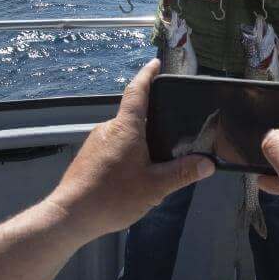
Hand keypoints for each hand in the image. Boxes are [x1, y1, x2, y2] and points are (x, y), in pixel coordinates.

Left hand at [47, 61, 210, 242]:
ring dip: (139, 143)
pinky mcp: (88, 157)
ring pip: (124, 135)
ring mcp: (95, 142)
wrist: (71, 216)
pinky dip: (127, 155)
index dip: (147, 75)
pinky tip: (134, 176)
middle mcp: (108, 129)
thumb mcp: (154, 187)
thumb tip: (207, 164)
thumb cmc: (112, 197)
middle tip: (172, 132)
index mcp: (125, 128)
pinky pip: (113, 147)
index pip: (137, 92)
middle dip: (152, 121)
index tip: (155, 64)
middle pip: (133, 116)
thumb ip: (182, 173)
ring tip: (156, 163)